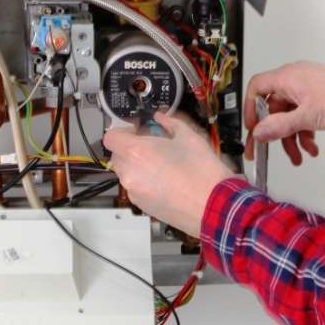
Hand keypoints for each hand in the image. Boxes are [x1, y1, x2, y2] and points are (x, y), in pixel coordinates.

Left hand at [103, 112, 233, 237]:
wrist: (213, 205)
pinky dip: (145, 181)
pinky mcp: (142, 205)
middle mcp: (131, 173)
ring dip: (137, 165)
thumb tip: (162, 119)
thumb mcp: (189, 137)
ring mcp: (135, 192)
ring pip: (126, 172)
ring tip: (162, 164)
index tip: (135, 131)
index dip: (122, 131)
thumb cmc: (203, 174)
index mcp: (137, 152)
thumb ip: (170, 124)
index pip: (111, 137)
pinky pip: (136, 187)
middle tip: (151, 145)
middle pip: (117, 155)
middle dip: (131, 148)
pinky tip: (166, 179)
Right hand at [243, 61, 324, 165]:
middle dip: (276, 133)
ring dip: (293, 137)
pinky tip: (311, 145)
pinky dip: (304, 130)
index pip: (256, 88)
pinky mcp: (315, 95)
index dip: (250, 109)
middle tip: (270, 150)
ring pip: (289, 115)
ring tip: (300, 154)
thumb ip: (280, 126)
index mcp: (286, 78)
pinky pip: (302, 114)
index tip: (253, 127)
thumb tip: (259, 132)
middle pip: (274, 109)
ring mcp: (305, 88)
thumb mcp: (307, 116)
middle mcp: (293, 80)